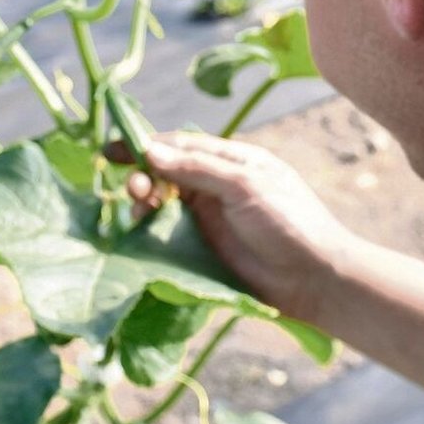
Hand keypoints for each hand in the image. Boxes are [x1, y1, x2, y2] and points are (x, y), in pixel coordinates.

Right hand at [114, 131, 353, 323]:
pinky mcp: (202, 249)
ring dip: (144, 202)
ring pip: (163, 203)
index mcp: (231, 161)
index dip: (146, 145)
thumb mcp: (245, 185)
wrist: (312, 277)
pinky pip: (167, 234)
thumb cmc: (288, 221)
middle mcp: (216, 187)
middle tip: (134, 188)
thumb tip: (150, 151)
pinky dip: (149, 230)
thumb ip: (198, 168)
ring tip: (138, 207)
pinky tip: (139, 231)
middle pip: (166, 173)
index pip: (181, 145)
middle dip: (143, 175)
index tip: (111, 149)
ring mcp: (208, 219)